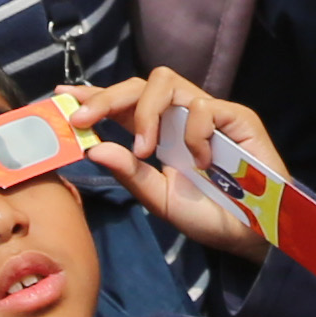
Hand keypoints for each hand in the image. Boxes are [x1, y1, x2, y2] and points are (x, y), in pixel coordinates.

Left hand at [80, 69, 273, 257]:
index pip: (121, 104)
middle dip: (106, 97)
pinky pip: (202, 106)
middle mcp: (179, 118)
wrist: (252, 235)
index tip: (63, 96)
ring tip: (146, 149)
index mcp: (158, 134)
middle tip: (84, 119)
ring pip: (165, 81)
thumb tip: (94, 149)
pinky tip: (201, 162)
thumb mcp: (160, 200)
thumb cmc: (209, 216)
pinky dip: (193, 133)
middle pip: (138, 84)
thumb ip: (130, 174)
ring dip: (146, 113)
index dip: (94, 95)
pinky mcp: (235, 116)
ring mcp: (207, 113)